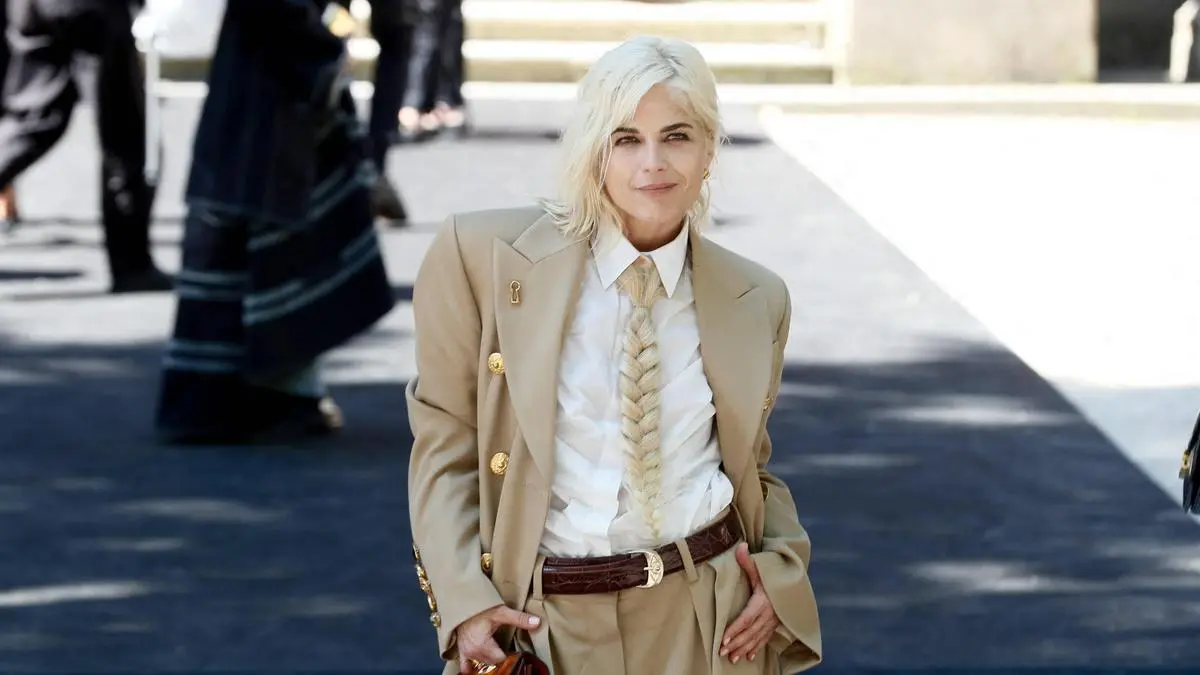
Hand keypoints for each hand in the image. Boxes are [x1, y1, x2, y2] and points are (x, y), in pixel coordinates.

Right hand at [455, 604, 541, 673]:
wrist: (463, 604)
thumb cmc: (481, 609)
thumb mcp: (502, 612)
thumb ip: (519, 619)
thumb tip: (537, 622)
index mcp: (483, 645)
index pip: (500, 658)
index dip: (508, 653)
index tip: (511, 647)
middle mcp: (473, 652)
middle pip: (492, 662)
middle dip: (498, 655)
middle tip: (501, 644)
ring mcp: (466, 653)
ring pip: (482, 663)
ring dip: (488, 659)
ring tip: (492, 648)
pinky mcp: (462, 651)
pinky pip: (465, 666)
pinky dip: (472, 666)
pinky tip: (478, 665)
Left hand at [719, 543, 779, 663]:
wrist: (795, 582)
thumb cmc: (775, 575)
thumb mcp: (762, 569)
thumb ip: (748, 561)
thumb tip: (740, 546)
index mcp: (763, 602)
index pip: (746, 618)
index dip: (735, 629)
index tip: (723, 639)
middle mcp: (769, 614)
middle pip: (750, 632)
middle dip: (736, 643)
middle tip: (722, 652)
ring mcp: (773, 621)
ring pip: (757, 638)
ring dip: (744, 648)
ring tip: (732, 659)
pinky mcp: (775, 624)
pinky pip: (765, 638)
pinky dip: (756, 648)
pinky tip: (748, 657)